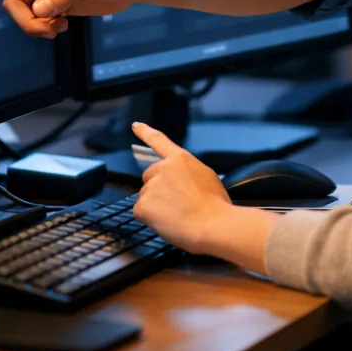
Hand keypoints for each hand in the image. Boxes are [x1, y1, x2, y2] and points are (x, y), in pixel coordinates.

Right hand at [0, 0, 142, 37]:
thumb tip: (39, 11)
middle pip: (12, 1)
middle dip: (25, 20)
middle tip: (50, 29)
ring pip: (22, 14)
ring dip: (36, 27)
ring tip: (60, 28)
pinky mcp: (55, 4)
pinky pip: (36, 21)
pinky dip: (44, 29)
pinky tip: (63, 28)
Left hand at [132, 122, 233, 252]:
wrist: (213, 225)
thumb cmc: (216, 205)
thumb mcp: (206, 177)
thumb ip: (187, 172)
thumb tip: (179, 180)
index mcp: (180, 159)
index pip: (158, 140)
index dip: (145, 132)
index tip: (135, 125)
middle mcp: (162, 168)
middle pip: (149, 176)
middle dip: (157, 188)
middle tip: (175, 203)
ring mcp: (151, 187)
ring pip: (146, 196)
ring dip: (156, 205)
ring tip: (177, 215)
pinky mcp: (142, 206)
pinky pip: (141, 212)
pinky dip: (150, 219)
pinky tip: (167, 223)